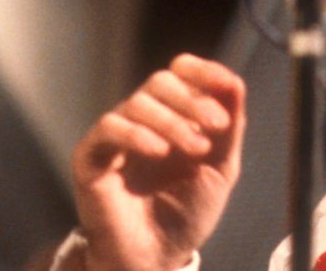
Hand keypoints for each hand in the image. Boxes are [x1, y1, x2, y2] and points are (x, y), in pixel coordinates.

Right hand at [71, 53, 246, 270]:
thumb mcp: (221, 168)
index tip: (228, 85)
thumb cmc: (186, 214)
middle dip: (193, 100)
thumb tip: (235, 83)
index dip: (204, 72)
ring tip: (197, 149)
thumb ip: (229, 127)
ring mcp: (116, 135)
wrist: (157, 258)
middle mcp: (144, 119)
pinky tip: (159, 151)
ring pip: (138, 103)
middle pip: (161, 82)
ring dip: (172, 121)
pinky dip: (136, 134)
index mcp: (175, 115)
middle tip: (216, 127)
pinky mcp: (91, 156)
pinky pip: (109, 128)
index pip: (181, 72)